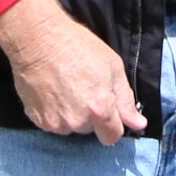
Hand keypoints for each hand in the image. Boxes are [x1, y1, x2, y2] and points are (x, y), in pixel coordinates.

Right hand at [0, 0, 146, 144]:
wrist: (37, 39)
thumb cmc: (76, 46)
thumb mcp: (112, 66)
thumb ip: (126, 100)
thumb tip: (139, 124)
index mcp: (99, 110)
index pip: (112, 137)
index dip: (113, 123)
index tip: (107, 109)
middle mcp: (77, 121)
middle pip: (91, 130)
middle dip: (91, 115)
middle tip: (84, 88)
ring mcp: (55, 123)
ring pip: (71, 127)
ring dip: (72, 114)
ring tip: (66, 87)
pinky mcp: (38, 120)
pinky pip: (53, 123)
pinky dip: (55, 112)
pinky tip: (53, 91)